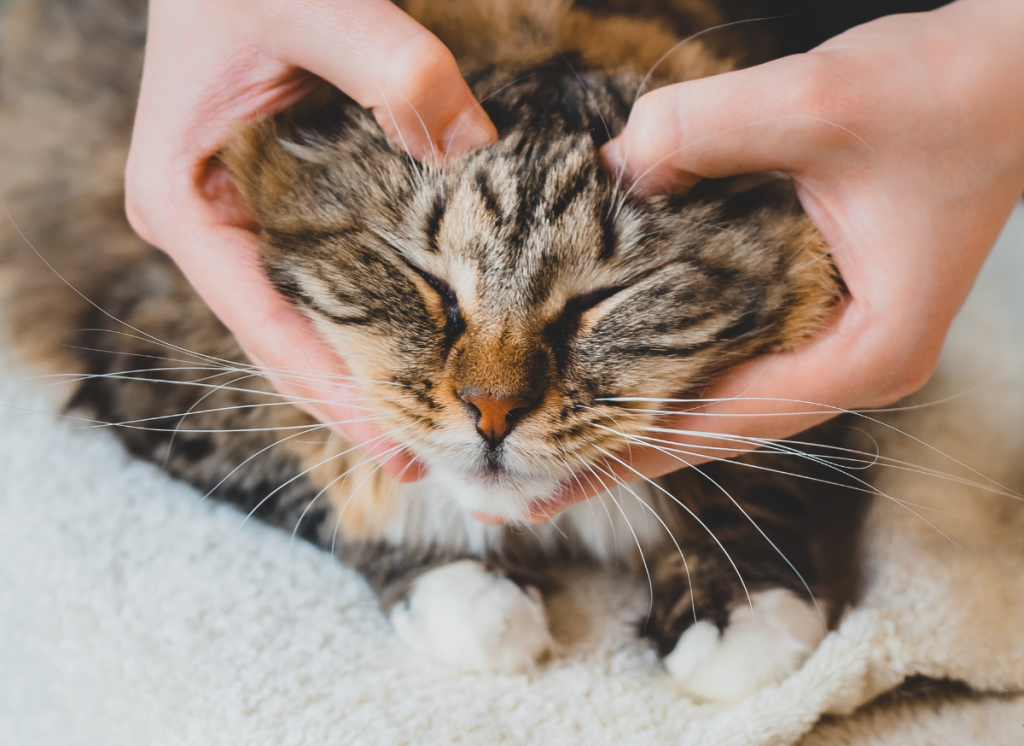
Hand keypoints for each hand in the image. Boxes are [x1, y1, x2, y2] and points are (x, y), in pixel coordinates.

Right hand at [125, 0, 496, 478]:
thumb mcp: (311, 2)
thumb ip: (394, 69)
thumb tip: (478, 146)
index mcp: (188, 203)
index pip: (268, 326)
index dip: (336, 389)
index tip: (396, 440)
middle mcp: (207, 226)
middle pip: (285, 340)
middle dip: (353, 399)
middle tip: (423, 456)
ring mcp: (237, 221)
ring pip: (302, 319)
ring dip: (361, 371)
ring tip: (422, 427)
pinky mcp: (272, 207)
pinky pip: (320, 282)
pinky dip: (365, 320)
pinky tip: (412, 352)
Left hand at [532, 0, 1023, 518]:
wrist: (1010, 81)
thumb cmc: (940, 94)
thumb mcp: (813, 102)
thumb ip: (700, 130)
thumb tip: (608, 170)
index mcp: (864, 352)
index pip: (721, 421)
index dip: (627, 448)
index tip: (552, 480)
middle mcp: (852, 366)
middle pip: (712, 434)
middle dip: (619, 458)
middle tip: (531, 495)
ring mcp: (839, 347)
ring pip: (718, 407)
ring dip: (638, 427)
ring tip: (556, 458)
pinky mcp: (823, 317)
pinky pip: (731, 366)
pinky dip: (669, 381)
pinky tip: (613, 391)